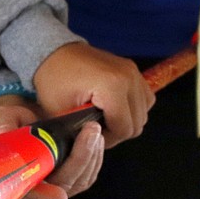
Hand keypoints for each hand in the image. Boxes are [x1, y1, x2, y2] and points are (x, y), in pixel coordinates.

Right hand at [0, 97, 104, 198]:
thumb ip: (3, 126)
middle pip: (63, 184)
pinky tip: (97, 139)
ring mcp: (56, 185)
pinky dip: (96, 158)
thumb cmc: (11, 122)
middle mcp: (36, 187)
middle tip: (90, 131)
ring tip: (94, 130)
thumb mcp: (2, 119)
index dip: (46, 194)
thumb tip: (1, 133)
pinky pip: (88, 176)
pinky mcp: (72, 179)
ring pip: (79, 182)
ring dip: (91, 156)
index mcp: (15, 176)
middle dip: (80, 158)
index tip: (60, 197)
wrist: (25, 120)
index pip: (31, 192)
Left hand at [32, 42, 153, 146]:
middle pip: (137, 123)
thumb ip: (79, 132)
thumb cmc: (54, 80)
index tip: (91, 135)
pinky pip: (145, 99)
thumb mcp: (60, 111)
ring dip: (126, 121)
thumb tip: (92, 145)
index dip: (108, 140)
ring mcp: (133, 71)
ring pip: (143, 113)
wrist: (54, 53)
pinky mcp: (133, 70)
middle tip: (97, 130)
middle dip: (117, 132)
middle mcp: (128, 76)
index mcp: (112, 85)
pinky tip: (113, 109)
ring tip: (104, 119)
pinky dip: (133, 109)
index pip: (123, 129)